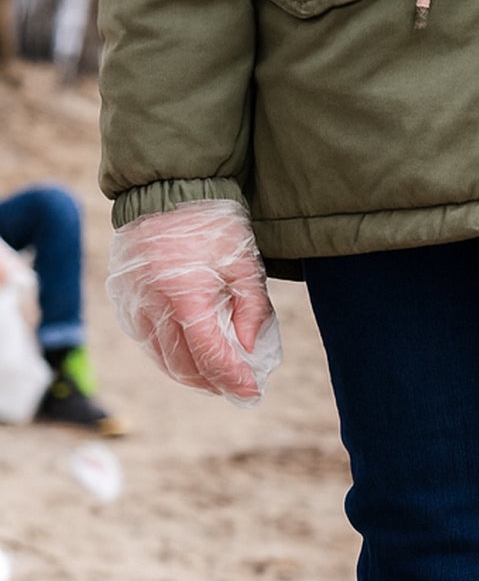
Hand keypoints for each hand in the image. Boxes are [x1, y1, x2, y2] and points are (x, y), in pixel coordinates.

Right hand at [106, 199, 280, 404]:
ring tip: (218, 378)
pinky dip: (170, 357)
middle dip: (214, 382)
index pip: (209, 353)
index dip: (232, 379)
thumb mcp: (245, 266)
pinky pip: (146, 341)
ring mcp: (132, 301)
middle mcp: (152, 301)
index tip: (252, 391)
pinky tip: (192, 358)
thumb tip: (250, 350)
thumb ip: (253, 311)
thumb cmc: (213, 225)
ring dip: (192, 375)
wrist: (167, 189)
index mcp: (184, 292)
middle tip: (238, 388)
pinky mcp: (123, 299)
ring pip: (162, 358)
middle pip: (184, 364)